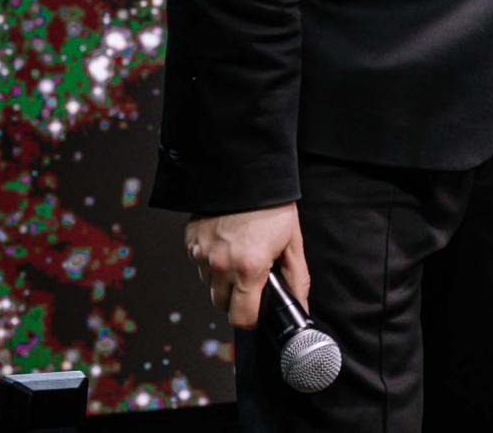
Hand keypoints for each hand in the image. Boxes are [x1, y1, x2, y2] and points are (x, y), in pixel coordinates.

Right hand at [185, 203, 306, 328]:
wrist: (245, 174)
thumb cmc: (273, 207)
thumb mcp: (292, 243)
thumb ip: (297, 279)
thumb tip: (301, 306)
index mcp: (248, 269)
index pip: (241, 318)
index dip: (251, 319)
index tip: (257, 312)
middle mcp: (220, 266)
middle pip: (222, 305)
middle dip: (236, 299)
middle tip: (251, 279)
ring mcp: (201, 254)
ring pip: (209, 284)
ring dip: (222, 278)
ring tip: (239, 254)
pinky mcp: (190, 243)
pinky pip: (199, 264)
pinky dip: (210, 260)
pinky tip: (226, 243)